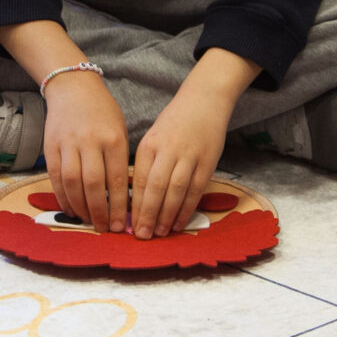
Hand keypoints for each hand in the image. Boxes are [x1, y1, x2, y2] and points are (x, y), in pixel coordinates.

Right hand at [42, 70, 129, 232]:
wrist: (73, 88)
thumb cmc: (102, 112)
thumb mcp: (120, 130)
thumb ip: (120, 160)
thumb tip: (124, 197)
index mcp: (113, 139)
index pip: (117, 179)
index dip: (118, 206)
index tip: (120, 224)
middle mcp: (89, 141)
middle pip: (94, 184)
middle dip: (99, 211)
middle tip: (103, 229)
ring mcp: (68, 144)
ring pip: (72, 183)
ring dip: (80, 207)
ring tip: (87, 221)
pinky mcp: (50, 146)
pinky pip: (56, 177)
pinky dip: (62, 196)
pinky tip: (70, 209)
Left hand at [130, 90, 228, 238]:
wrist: (204, 101)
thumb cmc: (175, 123)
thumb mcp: (153, 138)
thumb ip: (146, 165)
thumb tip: (137, 199)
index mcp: (149, 145)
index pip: (138, 180)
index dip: (134, 206)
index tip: (129, 225)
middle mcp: (167, 150)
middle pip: (155, 188)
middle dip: (147, 215)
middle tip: (142, 235)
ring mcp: (189, 156)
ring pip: (175, 191)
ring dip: (166, 215)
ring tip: (159, 233)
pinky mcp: (207, 162)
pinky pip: (195, 190)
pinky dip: (187, 208)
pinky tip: (179, 222)